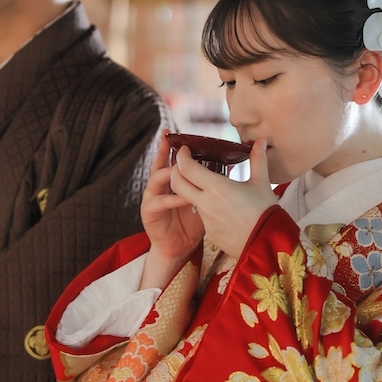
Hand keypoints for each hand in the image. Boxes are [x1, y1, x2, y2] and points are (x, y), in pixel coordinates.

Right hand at [139, 133, 204, 289]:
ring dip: (170, 173)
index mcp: (171, 181)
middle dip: (164, 150)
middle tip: (169, 138)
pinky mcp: (149, 213)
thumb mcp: (205, 200)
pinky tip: (186, 198)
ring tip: (181, 168)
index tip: (177, 133)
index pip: (172, 158)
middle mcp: (160, 186)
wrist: (178, 249)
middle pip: (160, 162)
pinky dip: (172, 199)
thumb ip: (212, 184)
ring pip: (156, 178)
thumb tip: (232, 168)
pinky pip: (160, 202)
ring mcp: (153, 198)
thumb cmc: (192, 224)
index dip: (174, 146)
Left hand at [168, 138, 276, 259]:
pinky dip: (208, 209)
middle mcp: (206, 203)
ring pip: (190, 200)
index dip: (182, 157)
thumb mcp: (262, 183)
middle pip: (177, 183)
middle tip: (184, 165)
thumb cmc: (266, 212)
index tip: (185, 150)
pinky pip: (203, 216)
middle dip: (176, 172)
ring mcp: (205, 220)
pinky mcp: (209, 233)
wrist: (267, 244)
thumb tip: (260, 141)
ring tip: (212, 187)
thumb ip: (258, 159)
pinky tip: (224, 209)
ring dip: (194, 191)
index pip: (187, 168)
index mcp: (217, 187)